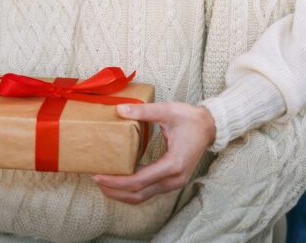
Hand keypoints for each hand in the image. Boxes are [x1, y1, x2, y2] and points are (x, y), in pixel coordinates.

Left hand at [92, 102, 215, 204]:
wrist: (210, 126)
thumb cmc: (189, 119)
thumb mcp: (167, 110)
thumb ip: (143, 111)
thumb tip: (119, 110)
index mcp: (172, 164)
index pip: (139, 181)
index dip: (116, 181)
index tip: (98, 175)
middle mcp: (174, 179)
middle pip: (138, 194)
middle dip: (114, 191)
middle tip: (95, 179)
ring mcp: (174, 183)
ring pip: (143, 196)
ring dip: (122, 194)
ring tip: (103, 183)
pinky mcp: (172, 181)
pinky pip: (148, 191)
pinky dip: (132, 190)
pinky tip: (119, 181)